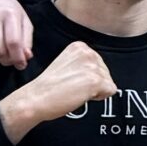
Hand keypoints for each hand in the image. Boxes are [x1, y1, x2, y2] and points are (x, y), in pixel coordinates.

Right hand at [0, 39, 114, 141]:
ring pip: (108, 82)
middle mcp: (87, 52)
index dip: (88, 76)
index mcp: (79, 47)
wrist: (35, 99)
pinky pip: (111, 91)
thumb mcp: (66, 64)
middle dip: (93, 83)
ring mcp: (92, 66)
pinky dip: (99, 97)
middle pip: (106, 72)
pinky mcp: (96, 81)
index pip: (99, 64)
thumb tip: (102, 72)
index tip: (72, 79)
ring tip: (74, 91)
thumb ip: (83, 63)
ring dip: (94, 90)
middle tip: (72, 87)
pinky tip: (81, 96)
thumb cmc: (48, 87)